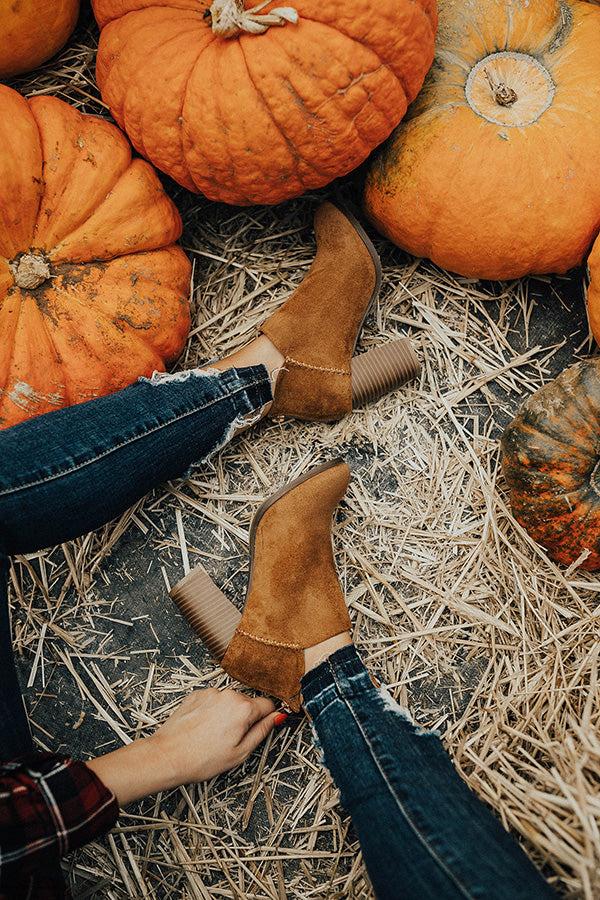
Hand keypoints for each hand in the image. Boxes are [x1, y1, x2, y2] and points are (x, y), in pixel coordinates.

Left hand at [149, 688, 277, 785]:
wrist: (168, 755)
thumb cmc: (201, 759)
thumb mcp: (240, 752)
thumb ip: (262, 731)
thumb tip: (277, 717)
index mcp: (243, 708)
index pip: (268, 705)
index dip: (266, 719)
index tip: (259, 728)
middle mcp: (228, 694)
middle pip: (247, 702)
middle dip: (244, 718)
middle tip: (231, 738)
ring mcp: (210, 692)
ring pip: (229, 701)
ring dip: (227, 713)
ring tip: (213, 734)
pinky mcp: (196, 694)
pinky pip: (212, 700)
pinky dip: (212, 710)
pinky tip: (203, 727)